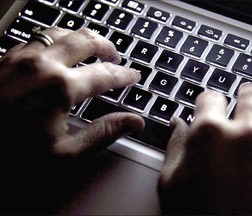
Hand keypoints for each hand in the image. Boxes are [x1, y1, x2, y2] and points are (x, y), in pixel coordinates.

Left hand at [0, 27, 144, 210]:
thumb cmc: (9, 153)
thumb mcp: (64, 154)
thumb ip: (103, 134)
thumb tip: (133, 122)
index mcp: (61, 87)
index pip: (105, 75)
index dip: (124, 76)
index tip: (133, 76)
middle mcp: (43, 64)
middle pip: (86, 41)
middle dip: (107, 47)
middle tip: (116, 57)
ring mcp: (21, 56)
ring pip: (61, 32)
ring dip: (81, 38)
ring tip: (92, 48)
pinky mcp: (5, 57)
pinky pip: (38, 37)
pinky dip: (57, 40)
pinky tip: (58, 49)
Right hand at [158, 83, 251, 213]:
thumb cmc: (194, 214)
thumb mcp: (171, 178)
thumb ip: (176, 144)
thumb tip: (177, 123)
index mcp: (208, 134)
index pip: (210, 98)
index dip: (207, 97)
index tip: (208, 100)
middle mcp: (242, 136)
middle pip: (248, 99)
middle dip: (245, 91)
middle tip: (246, 89)